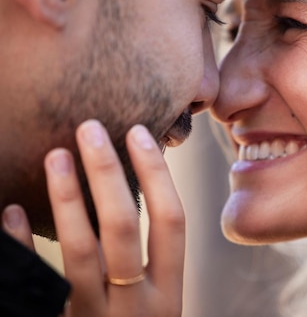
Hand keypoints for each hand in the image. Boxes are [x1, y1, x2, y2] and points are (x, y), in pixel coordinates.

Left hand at [4, 119, 185, 316]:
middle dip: (109, 173)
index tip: (138, 133)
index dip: (156, 174)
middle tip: (90, 128)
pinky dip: (21, 248)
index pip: (171, 221)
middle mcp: (137, 306)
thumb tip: (128, 193)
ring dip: (66, 199)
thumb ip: (149, 266)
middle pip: (124, 228)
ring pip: (80, 252)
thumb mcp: (155, 307)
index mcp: (168, 294)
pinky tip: (10, 212)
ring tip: (55, 155)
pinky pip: (35, 287)